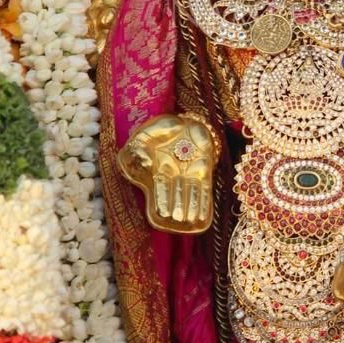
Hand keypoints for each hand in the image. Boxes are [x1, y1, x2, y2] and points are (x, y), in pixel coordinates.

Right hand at [118, 113, 218, 233]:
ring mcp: (189, 174)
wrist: (185, 121)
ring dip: (190, 208)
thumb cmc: (162, 130)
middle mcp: (173, 175)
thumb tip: (145, 163)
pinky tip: (204, 217)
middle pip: (175, 193)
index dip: (161, 200)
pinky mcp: (204, 171)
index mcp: (158, 167)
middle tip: (177, 220)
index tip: (163, 213)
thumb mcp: (147, 134)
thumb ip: (139, 148)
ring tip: (190, 222)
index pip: (159, 187)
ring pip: (190, 193)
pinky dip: (204, 202)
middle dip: (176, 206)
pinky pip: (204, 188)